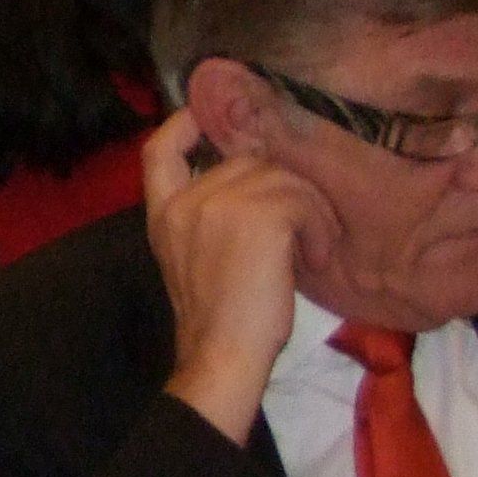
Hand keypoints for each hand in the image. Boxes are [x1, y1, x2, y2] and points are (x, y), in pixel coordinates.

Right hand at [142, 107, 332, 443]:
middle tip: (304, 231)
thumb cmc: (216, 321)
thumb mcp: (194, 260)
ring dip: (310, 212)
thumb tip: (253, 187)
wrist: (222, 356)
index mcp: (161, 214)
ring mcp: (219, 204)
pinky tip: (317, 261)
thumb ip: (206, 219)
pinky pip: (302, 200)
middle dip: (283, 188)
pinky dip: (320, 229)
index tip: (209, 120)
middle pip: (244, 161)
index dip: (183, 126)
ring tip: (314, 251)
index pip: (157, 150)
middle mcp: (184, 201)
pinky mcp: (258, 217)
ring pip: (280, 177)